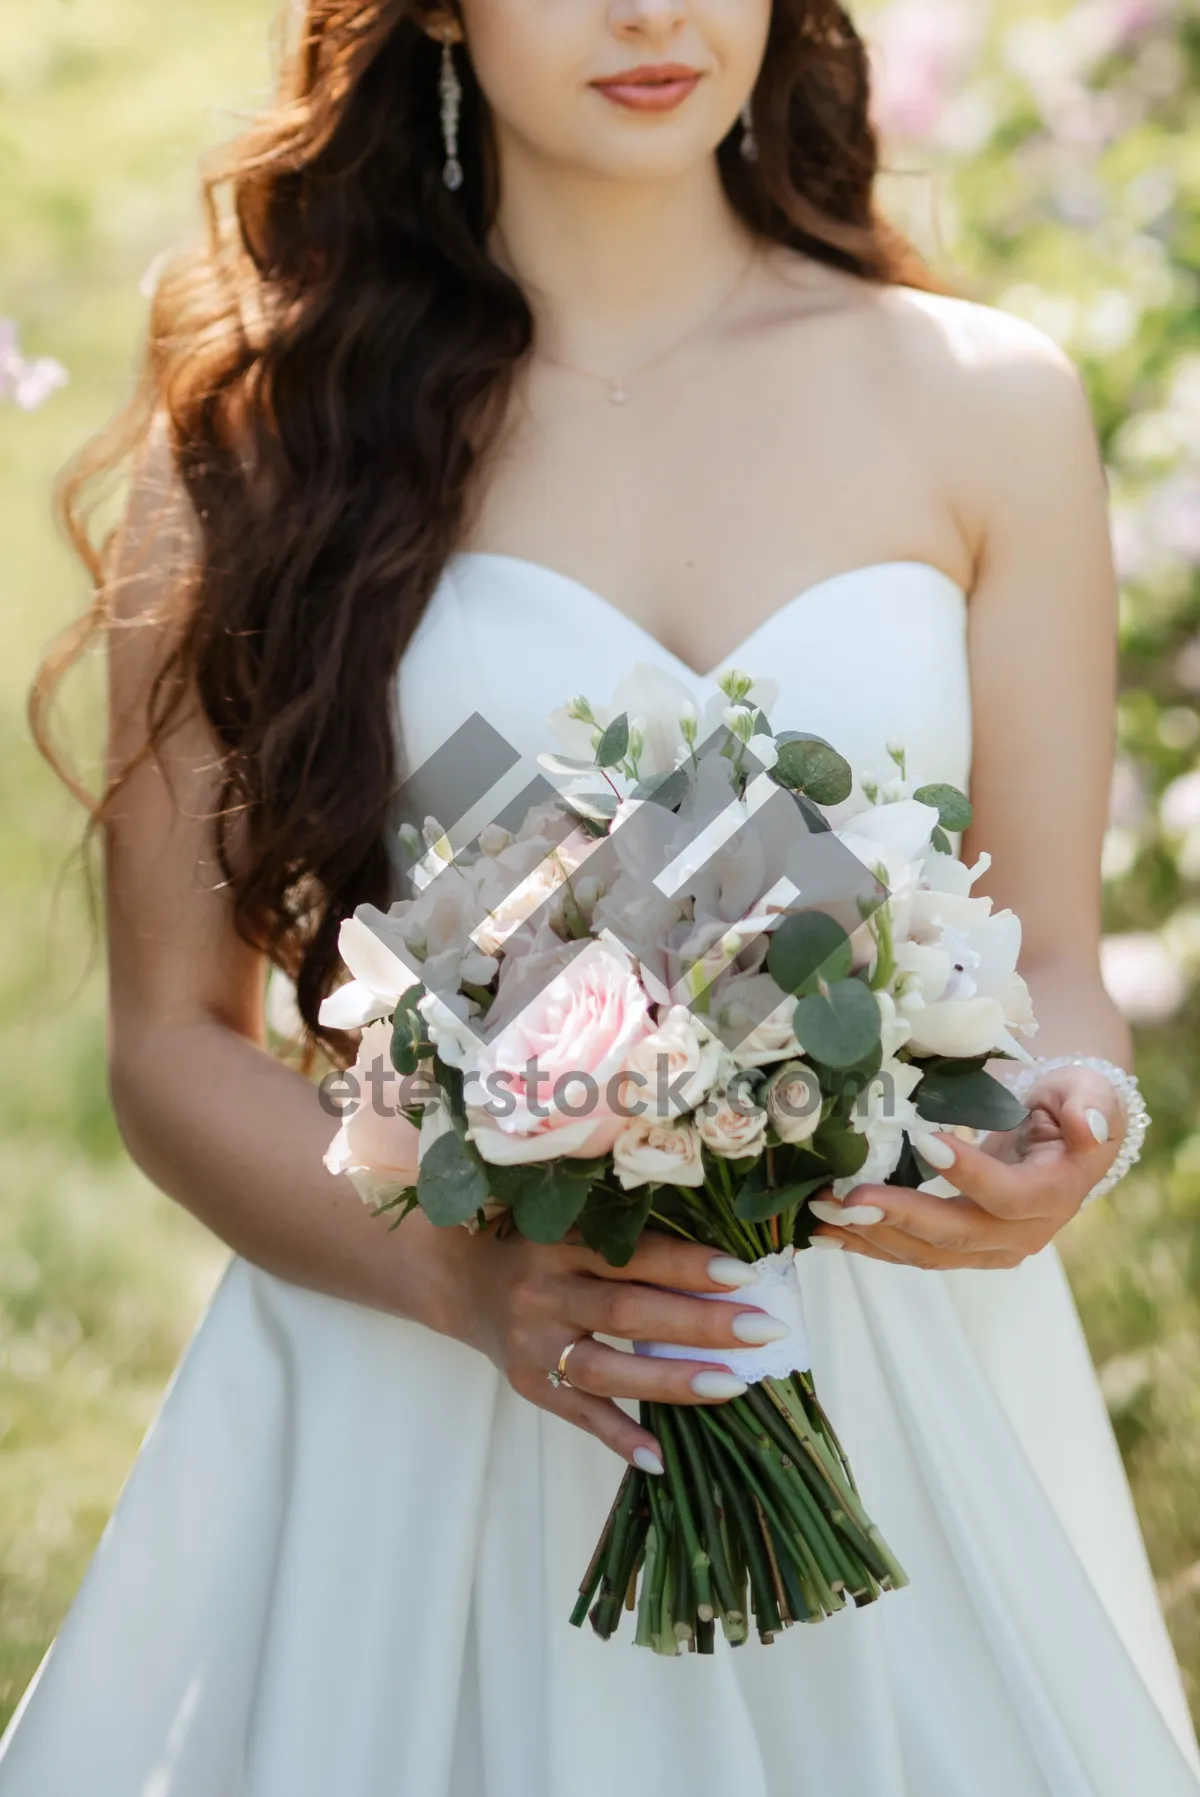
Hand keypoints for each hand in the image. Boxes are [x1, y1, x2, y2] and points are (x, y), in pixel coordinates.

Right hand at [440, 1225, 788, 1473]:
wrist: (460, 1276)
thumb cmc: (539, 1243)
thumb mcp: (573, 1225)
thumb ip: (628, 1240)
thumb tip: (724, 1265)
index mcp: (561, 1241)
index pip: (634, 1255)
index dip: (689, 1266)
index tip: (746, 1275)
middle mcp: (543, 1292)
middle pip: (627, 1313)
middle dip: (700, 1323)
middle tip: (762, 1330)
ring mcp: (533, 1344)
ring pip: (606, 1370)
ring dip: (671, 1381)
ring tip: (731, 1386)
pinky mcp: (528, 1385)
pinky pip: (578, 1416)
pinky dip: (619, 1437)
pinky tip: (661, 1457)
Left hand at [806, 1061, 1125, 1270]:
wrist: (1066, 1143)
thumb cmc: (1073, 1107)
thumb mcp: (1089, 1093)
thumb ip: (1090, 1105)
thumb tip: (1088, 1127)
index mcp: (1053, 1195)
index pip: (1008, 1195)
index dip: (969, 1173)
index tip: (924, 1139)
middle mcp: (1021, 1235)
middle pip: (957, 1234)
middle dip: (899, 1216)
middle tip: (848, 1196)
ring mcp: (988, 1249)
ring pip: (926, 1252)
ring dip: (871, 1233)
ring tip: (822, 1210)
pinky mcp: (960, 1249)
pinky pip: (909, 1253)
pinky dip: (867, 1243)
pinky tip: (823, 1234)